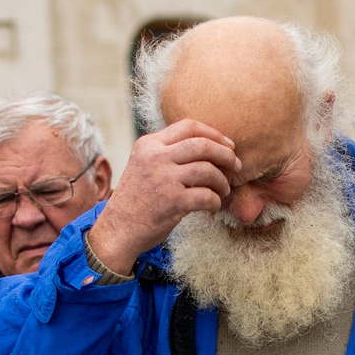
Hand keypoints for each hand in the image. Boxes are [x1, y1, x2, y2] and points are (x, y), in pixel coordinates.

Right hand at [82, 120, 238, 270]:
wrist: (119, 228)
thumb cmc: (137, 198)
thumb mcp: (144, 164)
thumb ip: (167, 152)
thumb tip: (209, 146)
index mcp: (149, 144)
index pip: (189, 126)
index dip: (214, 133)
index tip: (227, 145)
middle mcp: (156, 157)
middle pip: (203, 145)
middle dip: (226, 155)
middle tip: (236, 166)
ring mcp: (164, 178)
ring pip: (208, 170)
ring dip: (222, 181)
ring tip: (224, 190)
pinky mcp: (173, 201)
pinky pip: (206, 196)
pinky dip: (215, 201)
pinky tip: (213, 205)